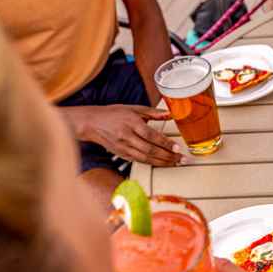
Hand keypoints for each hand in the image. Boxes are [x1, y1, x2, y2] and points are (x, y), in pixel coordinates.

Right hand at [63, 105, 183, 166]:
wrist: (92, 123)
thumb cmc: (114, 114)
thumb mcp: (133, 108)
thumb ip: (153, 112)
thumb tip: (170, 113)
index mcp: (131, 122)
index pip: (151, 135)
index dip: (165, 143)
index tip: (177, 147)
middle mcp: (126, 136)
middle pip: (150, 149)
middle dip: (167, 156)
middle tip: (181, 159)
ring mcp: (123, 147)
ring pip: (145, 158)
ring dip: (162, 162)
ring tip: (175, 163)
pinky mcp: (121, 154)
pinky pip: (139, 161)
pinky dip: (152, 163)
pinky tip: (162, 163)